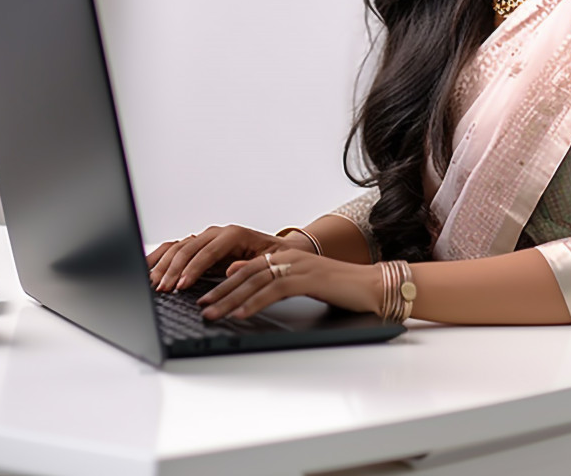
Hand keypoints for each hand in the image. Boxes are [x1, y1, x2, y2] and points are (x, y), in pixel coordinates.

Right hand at [146, 225, 312, 291]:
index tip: (181, 285)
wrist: (279, 250)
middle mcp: (217, 233)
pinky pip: (176, 248)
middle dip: (173, 270)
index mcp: (234, 234)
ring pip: (179, 247)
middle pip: (188, 248)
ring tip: (153, 282)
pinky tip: (148, 267)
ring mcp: (206, 239)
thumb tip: (232, 269)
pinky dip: (160, 257)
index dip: (193, 268)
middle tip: (163, 289)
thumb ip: (252, 265)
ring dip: (164, 265)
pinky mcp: (199, 247)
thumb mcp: (271, 261)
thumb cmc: (275, 256)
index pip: (208, 251)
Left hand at [196, 248, 383, 320]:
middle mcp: (289, 257)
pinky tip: (241, 314)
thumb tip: (241, 275)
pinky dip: (255, 303)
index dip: (223, 282)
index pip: (247, 268)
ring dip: (231, 299)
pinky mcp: (308, 278)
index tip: (204, 296)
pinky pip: (275, 290)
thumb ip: (273, 279)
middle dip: (221, 290)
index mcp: (286, 256)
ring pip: (256, 281)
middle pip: (246, 273)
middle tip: (200, 306)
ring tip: (212, 313)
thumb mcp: (301, 281)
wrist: (370, 286)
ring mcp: (299, 266)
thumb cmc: (338, 288)